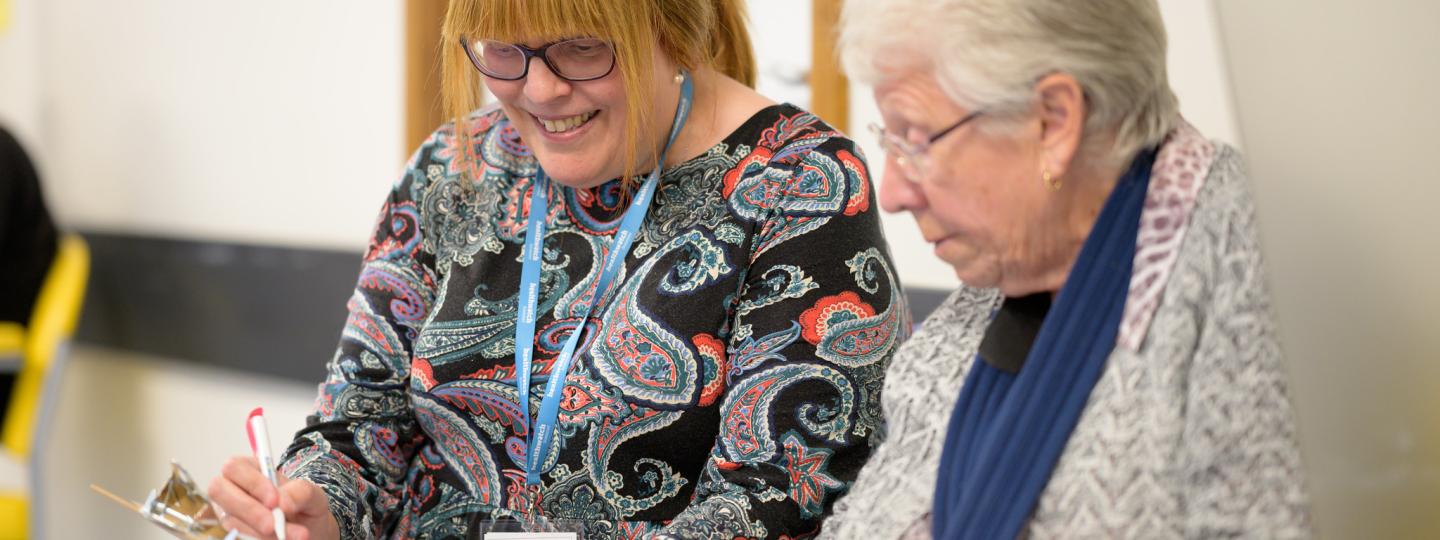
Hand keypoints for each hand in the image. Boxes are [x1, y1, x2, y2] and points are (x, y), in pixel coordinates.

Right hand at [207, 455, 339, 539]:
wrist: (309, 530)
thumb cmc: (304, 506)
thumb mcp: (312, 494)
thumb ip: (300, 491)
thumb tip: (282, 503)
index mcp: (249, 469)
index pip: (235, 467)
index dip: (252, 483)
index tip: (274, 500)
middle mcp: (232, 489)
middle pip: (219, 490)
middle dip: (248, 509)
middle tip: (273, 524)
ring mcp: (228, 513)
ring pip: (231, 521)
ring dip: (261, 533)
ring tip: (294, 536)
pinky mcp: (231, 533)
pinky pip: (237, 537)